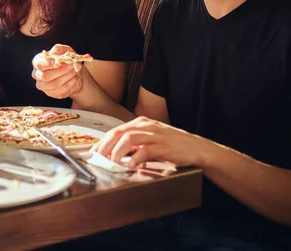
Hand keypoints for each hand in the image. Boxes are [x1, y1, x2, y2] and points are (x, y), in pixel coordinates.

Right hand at [32, 44, 83, 99]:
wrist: (74, 72)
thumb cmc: (66, 59)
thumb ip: (58, 49)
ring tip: (75, 71)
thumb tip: (54, 53)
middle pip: (45, 76)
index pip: (39, 64)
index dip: (49, 64)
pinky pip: (60, 91)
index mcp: (37, 62)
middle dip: (60, 71)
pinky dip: (69, 84)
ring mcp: (43, 85)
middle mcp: (37, 74)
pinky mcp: (51, 93)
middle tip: (71, 66)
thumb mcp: (64, 50)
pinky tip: (74, 78)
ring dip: (66, 77)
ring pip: (53, 84)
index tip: (59, 62)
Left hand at [92, 116, 213, 168]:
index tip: (94, 153)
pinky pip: (145, 151)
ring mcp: (155, 135)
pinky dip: (135, 159)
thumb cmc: (172, 146)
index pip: (115, 130)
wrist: (196, 148)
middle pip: (118, 133)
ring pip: (128, 139)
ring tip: (112, 162)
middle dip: (105, 146)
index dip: (102, 142)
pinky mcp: (163, 146)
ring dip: (117, 151)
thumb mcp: (150, 140)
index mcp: (141, 123)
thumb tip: (114, 153)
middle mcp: (146, 126)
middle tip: (98, 159)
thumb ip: (134, 145)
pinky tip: (130, 166)